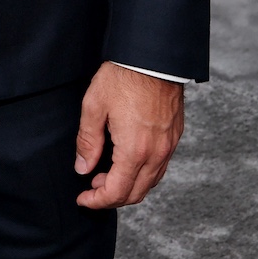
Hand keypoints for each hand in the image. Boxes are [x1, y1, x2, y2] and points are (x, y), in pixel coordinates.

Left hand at [74, 62, 183, 208]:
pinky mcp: (174, 136)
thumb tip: (83, 168)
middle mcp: (156, 153)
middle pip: (136, 193)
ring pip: (150, 182)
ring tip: (107, 173)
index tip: (83, 198)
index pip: (117, 192)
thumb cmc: (124, 77)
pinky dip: (142, 174)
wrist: (153, 57)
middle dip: (112, 197)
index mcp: (135, 150)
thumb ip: (87, 142)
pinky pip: (160, 167)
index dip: (97, 201)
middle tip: (92, 187)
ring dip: (128, 186)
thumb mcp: (94, 106)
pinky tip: (127, 161)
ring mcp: (168, 146)